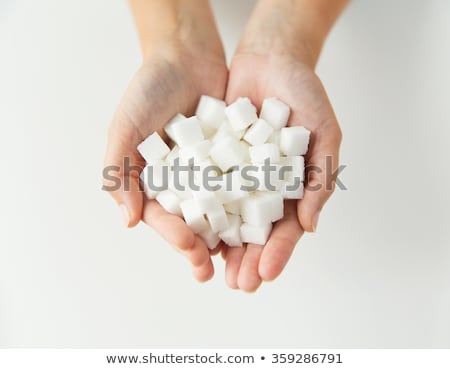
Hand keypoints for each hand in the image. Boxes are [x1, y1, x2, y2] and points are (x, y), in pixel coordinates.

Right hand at [103, 39, 227, 281]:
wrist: (186, 56)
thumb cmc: (149, 90)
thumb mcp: (126, 127)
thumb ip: (119, 172)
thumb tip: (128, 221)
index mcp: (154, 183)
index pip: (161, 218)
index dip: (173, 236)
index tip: (189, 247)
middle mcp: (182, 184)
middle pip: (190, 223)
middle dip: (199, 248)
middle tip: (210, 268)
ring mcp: (209, 175)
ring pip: (218, 212)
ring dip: (225, 238)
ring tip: (237, 260)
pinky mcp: (233, 162)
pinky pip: (241, 187)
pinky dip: (248, 205)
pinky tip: (258, 222)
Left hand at [222, 27, 342, 291]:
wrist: (271, 58)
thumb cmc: (305, 93)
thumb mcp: (324, 132)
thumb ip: (320, 177)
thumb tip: (310, 225)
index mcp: (292, 187)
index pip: (286, 228)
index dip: (279, 252)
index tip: (266, 273)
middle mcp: (263, 187)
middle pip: (256, 231)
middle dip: (248, 259)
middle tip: (239, 285)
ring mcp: (238, 175)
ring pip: (229, 217)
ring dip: (223, 245)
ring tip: (214, 270)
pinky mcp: (214, 159)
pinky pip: (207, 188)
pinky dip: (202, 210)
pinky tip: (195, 231)